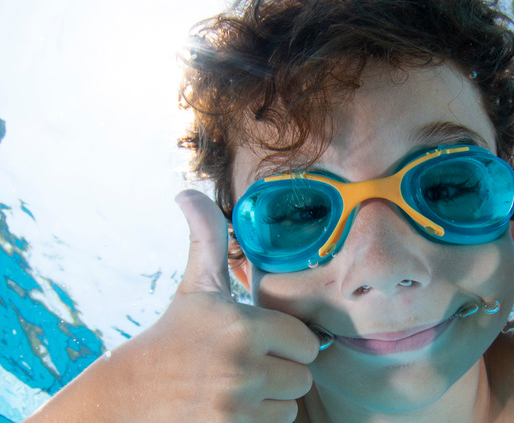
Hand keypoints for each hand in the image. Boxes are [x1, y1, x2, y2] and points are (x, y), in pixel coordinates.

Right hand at [111, 190, 318, 421]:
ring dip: (274, 397)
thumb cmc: (171, 337)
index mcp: (243, 326)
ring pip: (291, 403)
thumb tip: (187, 192)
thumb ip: (206, 240)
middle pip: (303, 375)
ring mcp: (237, 404)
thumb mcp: (194, 287)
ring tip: (240, 385)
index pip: (306, 341)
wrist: (127, 395)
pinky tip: (234, 407)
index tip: (262, 340)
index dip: (288, 342)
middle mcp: (243, 366)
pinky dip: (261, 419)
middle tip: (251, 364)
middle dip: (283, 371)